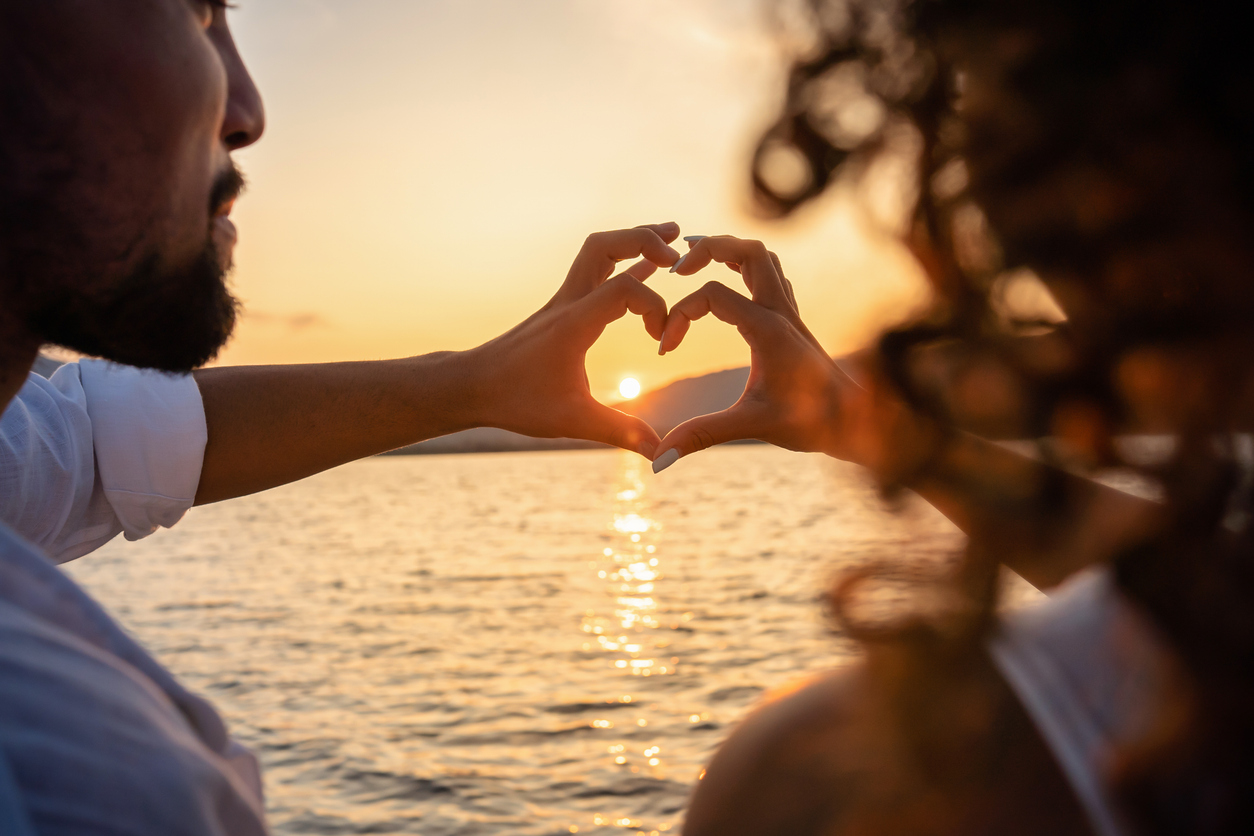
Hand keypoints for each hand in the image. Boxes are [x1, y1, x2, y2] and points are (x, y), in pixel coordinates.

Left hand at [465, 223, 681, 457]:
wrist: (471, 387)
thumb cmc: (516, 401)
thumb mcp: (572, 421)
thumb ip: (621, 432)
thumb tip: (661, 455)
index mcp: (574, 322)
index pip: (624, 287)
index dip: (655, 307)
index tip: (661, 342)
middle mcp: (569, 302)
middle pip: (605, 245)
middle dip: (644, 239)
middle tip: (679, 249)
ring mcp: (563, 301)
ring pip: (598, 251)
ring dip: (634, 242)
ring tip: (670, 238)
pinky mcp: (562, 309)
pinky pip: (596, 274)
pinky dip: (625, 265)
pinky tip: (647, 268)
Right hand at [653, 235, 863, 468]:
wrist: (855, 421)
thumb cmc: (811, 422)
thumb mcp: (751, 425)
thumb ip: (702, 435)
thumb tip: (659, 461)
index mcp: (768, 327)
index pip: (711, 295)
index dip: (678, 316)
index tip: (664, 350)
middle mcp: (780, 311)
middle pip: (746, 250)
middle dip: (707, 249)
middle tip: (674, 267)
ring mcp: (789, 312)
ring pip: (762, 256)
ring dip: (729, 250)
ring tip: (695, 259)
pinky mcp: (792, 320)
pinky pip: (770, 275)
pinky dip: (744, 267)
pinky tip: (729, 280)